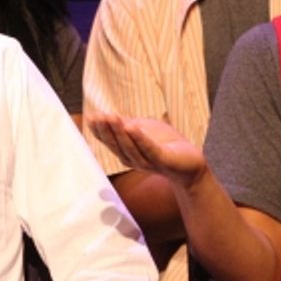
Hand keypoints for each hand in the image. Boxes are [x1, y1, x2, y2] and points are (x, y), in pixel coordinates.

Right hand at [88, 113, 206, 187]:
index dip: (99, 131)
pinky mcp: (162, 160)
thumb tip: (108, 117)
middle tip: (98, 116)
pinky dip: (140, 139)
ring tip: (111, 117)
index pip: (109, 141)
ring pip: (130, 147)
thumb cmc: (166, 144)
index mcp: (126, 152)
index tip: (90, 118)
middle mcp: (133, 159)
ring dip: (120, 132)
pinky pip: (149, 149)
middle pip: (116, 145)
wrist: (190, 163)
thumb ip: (128, 125)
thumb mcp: (144, 129)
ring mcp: (147, 161)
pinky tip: (132, 127)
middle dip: (106, 130)